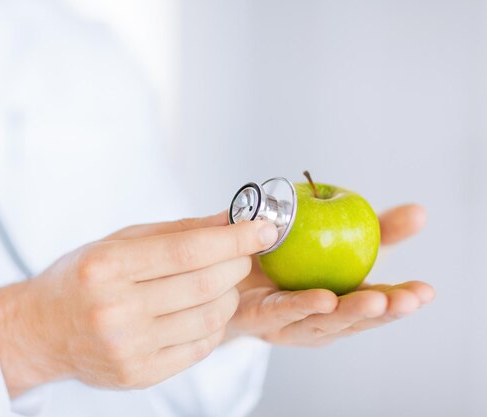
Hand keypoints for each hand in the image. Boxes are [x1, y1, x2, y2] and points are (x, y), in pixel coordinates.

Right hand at [0, 213, 278, 396]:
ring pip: (210, 318)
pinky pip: (199, 347)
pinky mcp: (138, 374)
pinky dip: (214, 324)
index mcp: (107, 267)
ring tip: (222, 281)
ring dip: (230, 295)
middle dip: (238, 263)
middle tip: (244, 252)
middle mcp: (115, 309)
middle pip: (205, 284)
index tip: (263, 229)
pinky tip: (205, 309)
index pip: (188, 250)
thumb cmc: (80, 278)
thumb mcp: (119, 242)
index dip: (234, 238)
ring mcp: (128, 347)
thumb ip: (177, 231)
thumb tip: (230, 219)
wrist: (42, 329)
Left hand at [227, 204, 435, 346]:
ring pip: (322, 323)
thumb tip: (420, 212)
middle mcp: (318, 320)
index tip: (426, 291)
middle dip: (383, 311)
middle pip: (353, 320)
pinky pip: (281, 311)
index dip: (402, 300)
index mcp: (340, 302)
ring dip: (349, 313)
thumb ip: (374, 229)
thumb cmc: (287, 257)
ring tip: (374, 301)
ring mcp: (288, 324)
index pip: (377, 304)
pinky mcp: (259, 318)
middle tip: (406, 300)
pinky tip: (323, 299)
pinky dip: (303, 306)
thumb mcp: (334, 238)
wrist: (226, 263)